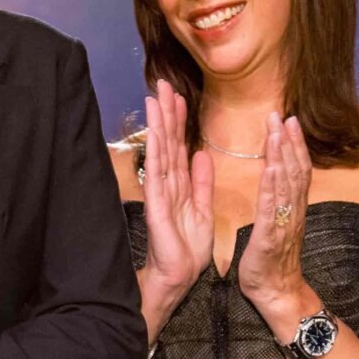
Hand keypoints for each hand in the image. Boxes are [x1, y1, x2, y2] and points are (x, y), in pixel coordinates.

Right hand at [140, 80, 213, 322]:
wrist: (180, 274)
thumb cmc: (189, 246)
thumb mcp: (203, 207)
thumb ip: (202, 181)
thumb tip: (203, 154)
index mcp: (180, 184)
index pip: (179, 145)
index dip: (179, 120)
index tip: (178, 95)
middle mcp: (167, 183)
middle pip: (167, 141)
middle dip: (165, 112)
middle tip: (162, 84)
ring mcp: (160, 192)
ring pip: (160, 151)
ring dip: (159, 124)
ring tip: (156, 97)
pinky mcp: (156, 205)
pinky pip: (157, 173)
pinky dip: (156, 152)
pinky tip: (155, 132)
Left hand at [238, 113, 315, 319]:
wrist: (277, 294)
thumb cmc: (270, 261)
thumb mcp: (273, 225)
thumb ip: (274, 202)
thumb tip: (273, 179)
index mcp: (290, 208)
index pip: (295, 170)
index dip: (292, 144)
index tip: (287, 120)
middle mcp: (292, 211)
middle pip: (294, 170)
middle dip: (287, 141)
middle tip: (282, 115)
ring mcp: (284, 223)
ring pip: (286, 184)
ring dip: (281, 155)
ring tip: (277, 132)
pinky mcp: (271, 236)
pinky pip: (272, 208)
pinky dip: (272, 187)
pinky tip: (270, 168)